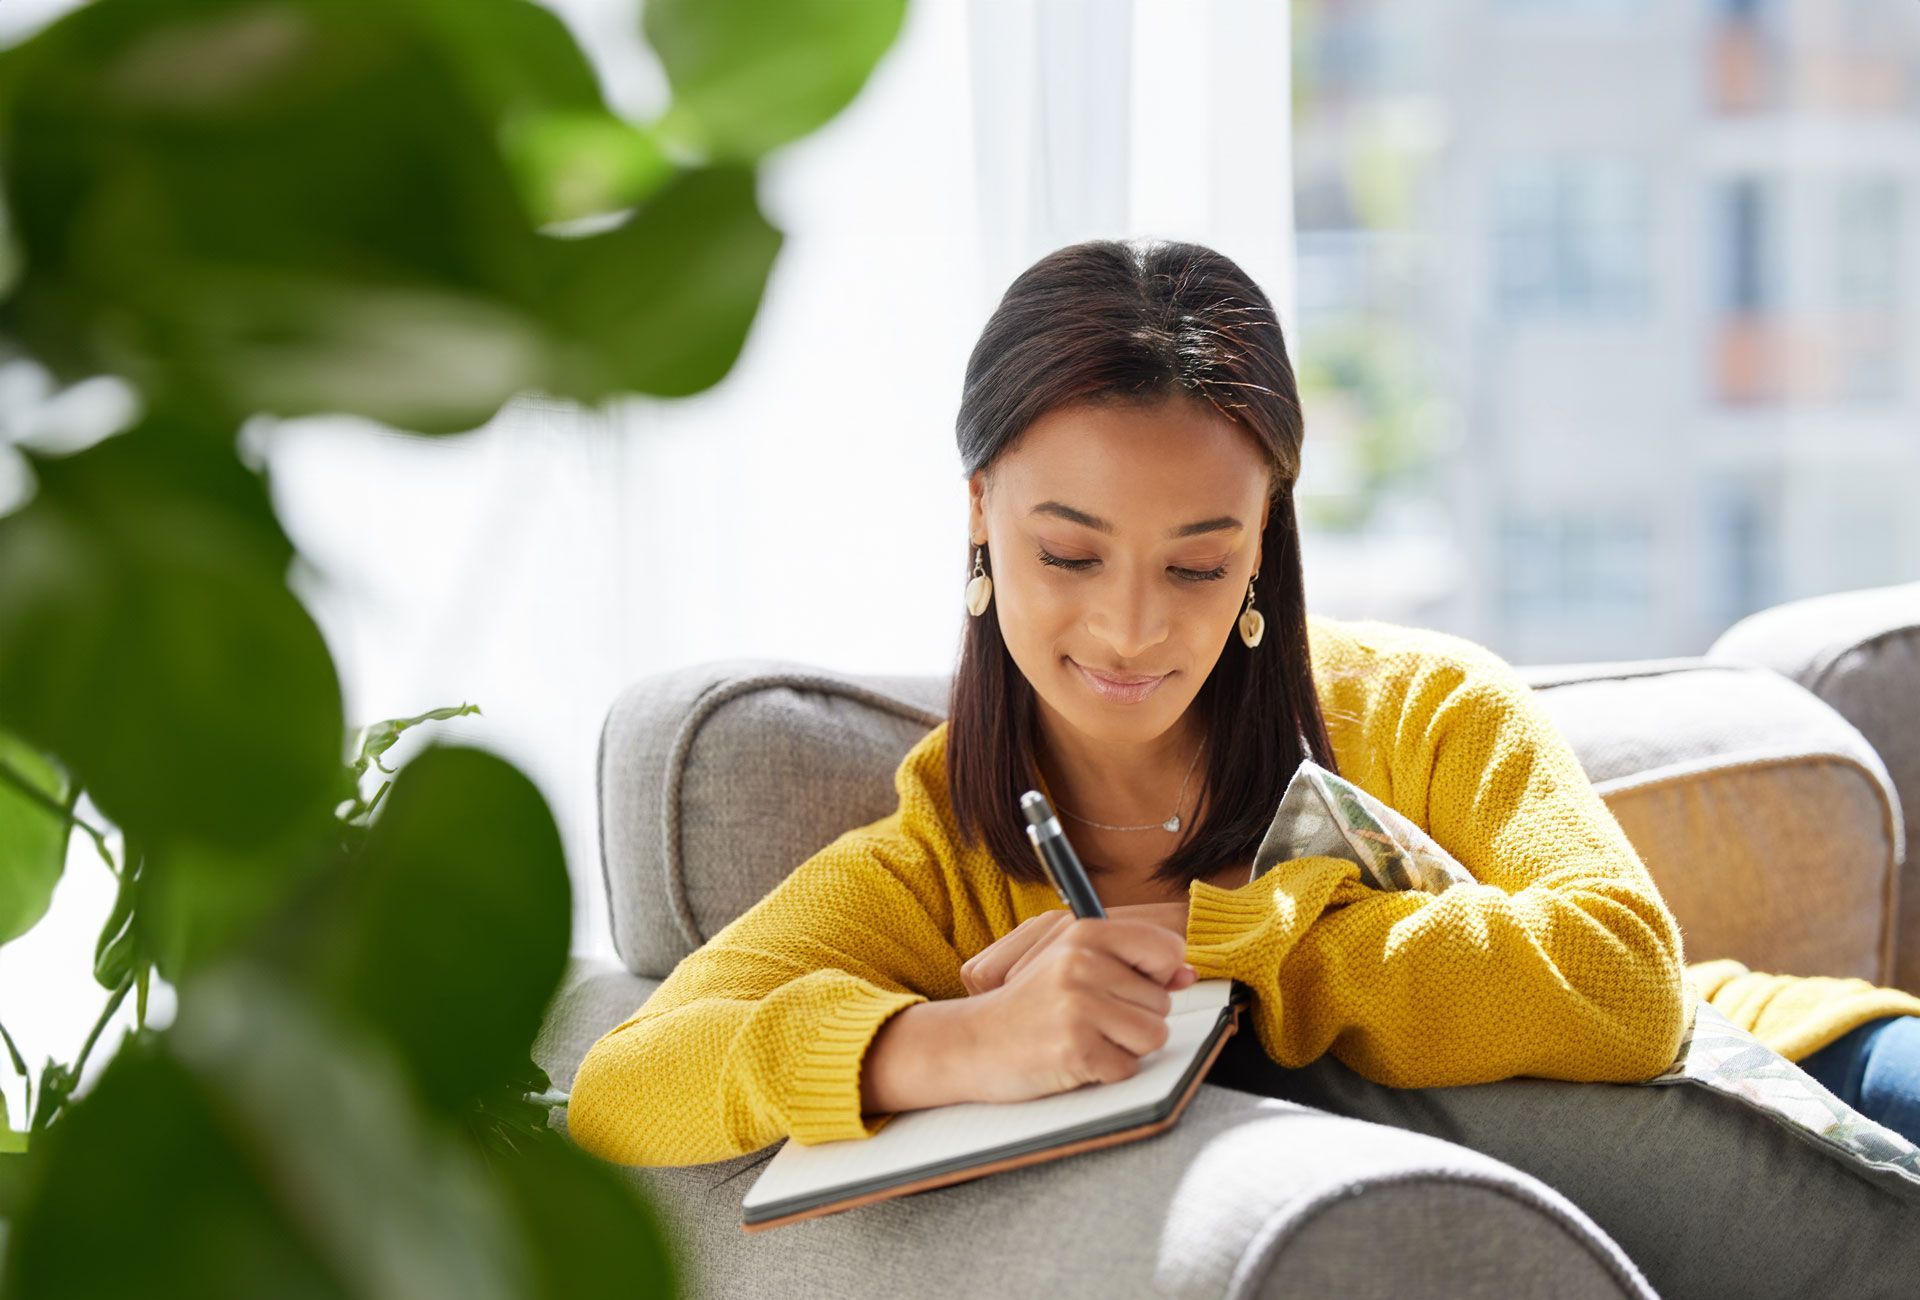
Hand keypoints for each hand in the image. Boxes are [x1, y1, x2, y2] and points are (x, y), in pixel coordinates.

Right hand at [949, 915, 1195, 1103]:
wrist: (971, 1043)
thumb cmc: (1030, 1005)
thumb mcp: (1074, 965)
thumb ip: (1131, 963)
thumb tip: (1187, 974)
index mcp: (1083, 932)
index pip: (1166, 948)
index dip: (1160, 974)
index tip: (1131, 984)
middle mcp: (1081, 963)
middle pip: (1162, 1001)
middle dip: (1135, 1017)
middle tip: (1088, 1018)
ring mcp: (1078, 1006)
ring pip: (1154, 1035)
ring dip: (1125, 1047)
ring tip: (1085, 1037)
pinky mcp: (1076, 1048)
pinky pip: (1128, 1068)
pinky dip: (1106, 1071)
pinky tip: (1075, 1058)